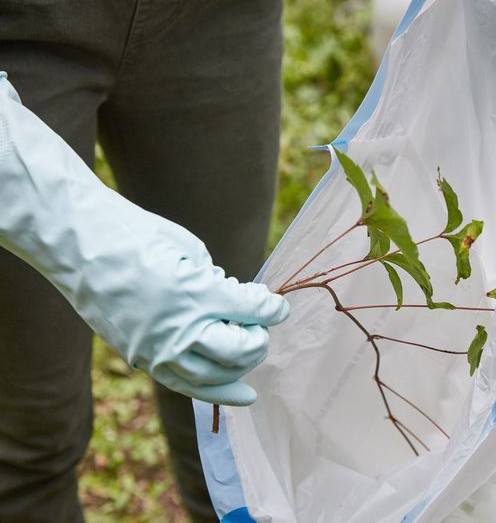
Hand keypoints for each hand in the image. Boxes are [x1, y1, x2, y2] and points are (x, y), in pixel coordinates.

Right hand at [0, 72, 286, 404]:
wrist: (81, 244)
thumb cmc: (138, 236)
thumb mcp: (190, 250)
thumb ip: (217, 282)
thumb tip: (238, 303)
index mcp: (196, 294)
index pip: (251, 311)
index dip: (271, 309)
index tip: (278, 306)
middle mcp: (179, 329)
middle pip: (238, 351)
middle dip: (258, 340)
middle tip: (261, 327)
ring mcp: (157, 349)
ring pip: (213, 377)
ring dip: (240, 368)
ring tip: (252, 356)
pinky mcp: (141, 357)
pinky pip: (183, 384)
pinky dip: (215, 393)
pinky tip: (241, 396)